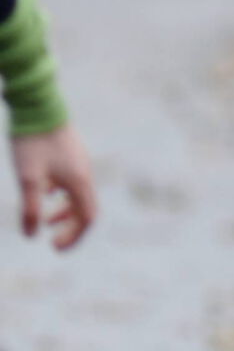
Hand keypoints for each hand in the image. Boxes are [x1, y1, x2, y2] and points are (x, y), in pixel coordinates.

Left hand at [11, 125, 96, 249]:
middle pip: (86, 208)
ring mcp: (80, 161)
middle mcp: (85, 172)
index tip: (54, 246)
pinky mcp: (71, 153)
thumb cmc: (33, 142)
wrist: (38, 104)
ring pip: (79, 194)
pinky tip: (47, 191)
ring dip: (66, 212)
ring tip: (48, 220)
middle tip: (54, 240)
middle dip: (71, 228)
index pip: (87, 218)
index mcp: (79, 181)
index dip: (73, 237)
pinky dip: (63, 195)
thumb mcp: (28, 178)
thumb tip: (31, 235)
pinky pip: (73, 181)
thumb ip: (31, 208)